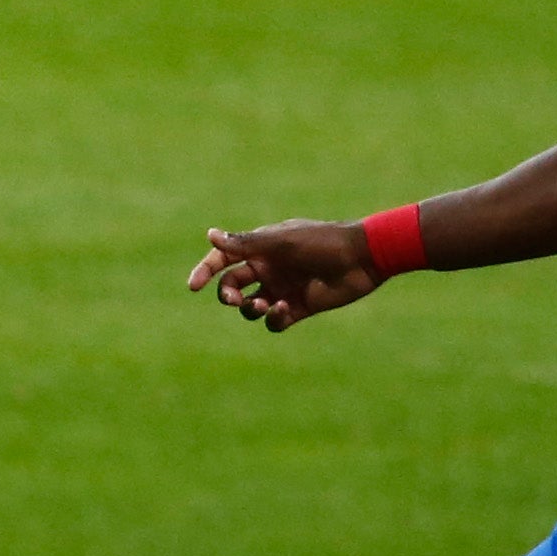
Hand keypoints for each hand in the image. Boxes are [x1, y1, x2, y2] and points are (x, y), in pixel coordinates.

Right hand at [187, 220, 381, 332]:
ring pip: (250, 307)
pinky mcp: (298, 307)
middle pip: (232, 286)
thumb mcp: (281, 242)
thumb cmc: (322, 242)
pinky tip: (283, 310)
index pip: (223, 259)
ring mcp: (282, 288)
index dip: (205, 271)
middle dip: (227, 295)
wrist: (363, 258)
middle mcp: (268, 268)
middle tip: (234, 300)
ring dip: (250, 309)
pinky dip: (272, 318)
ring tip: (262, 306)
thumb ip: (245, 243)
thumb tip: (210, 235)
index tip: (193, 286)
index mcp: (261, 248)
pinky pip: (274, 320)